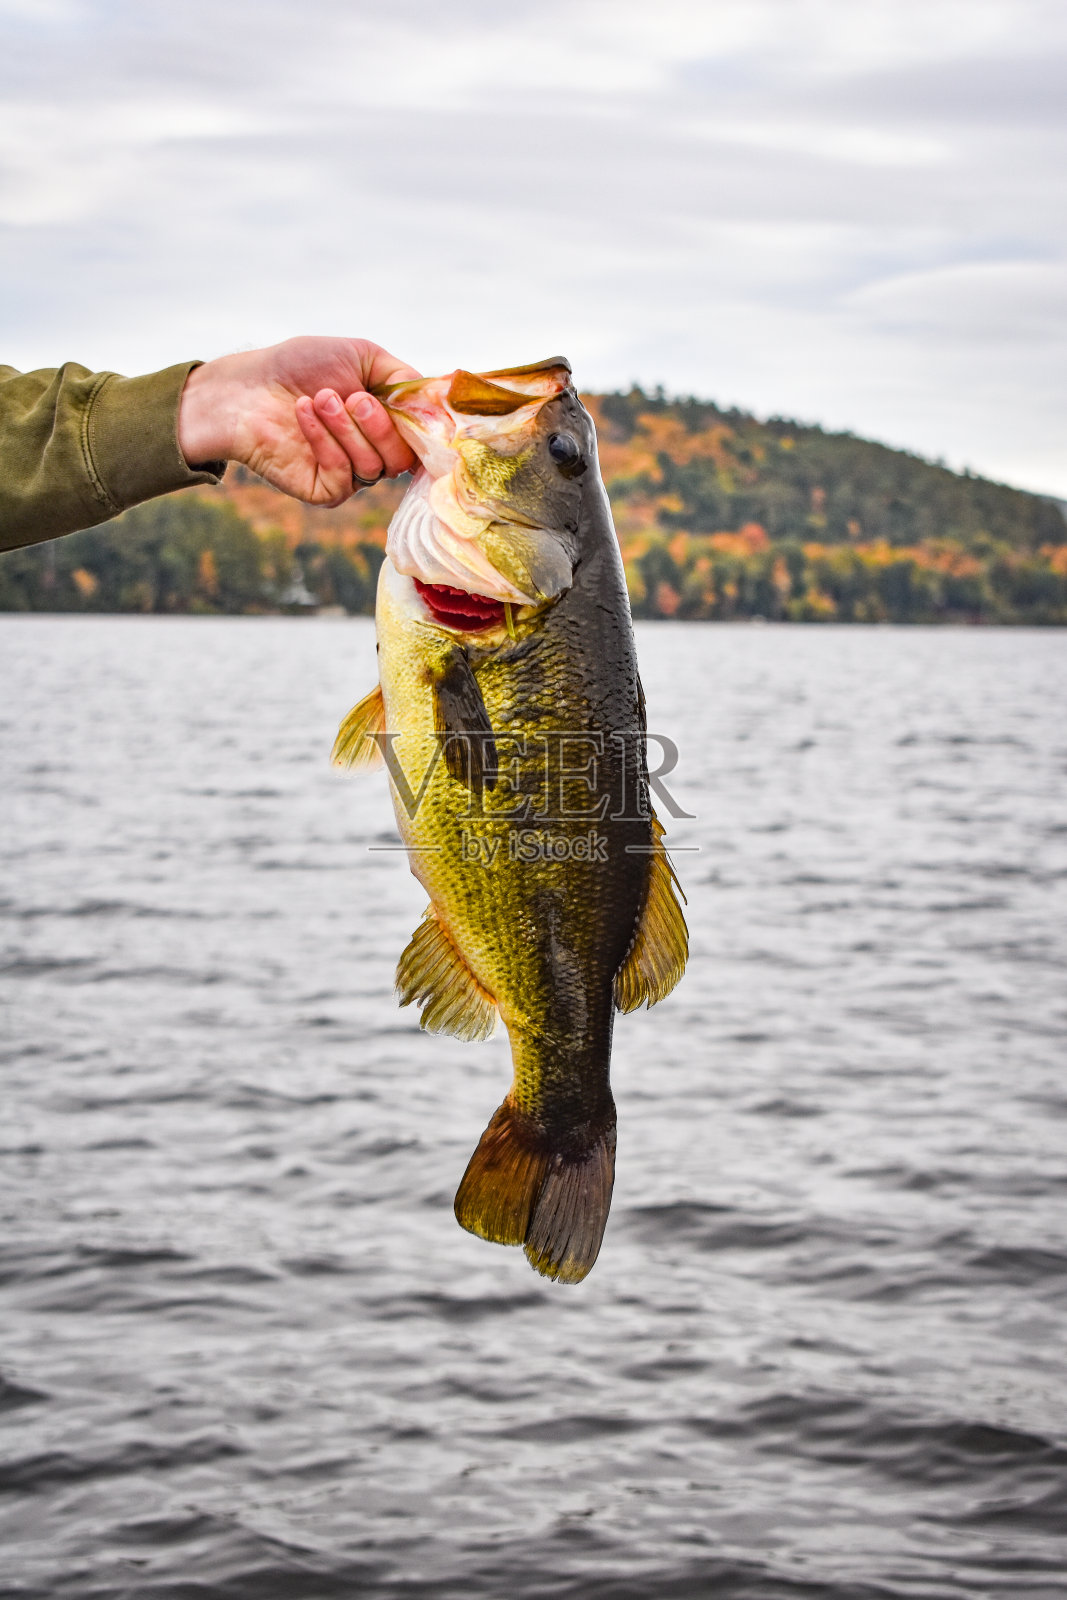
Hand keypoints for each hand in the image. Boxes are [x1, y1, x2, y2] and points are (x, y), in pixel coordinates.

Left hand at [177, 336, 420, 505]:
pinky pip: (342, 477)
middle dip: (380, 425)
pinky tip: (303, 413)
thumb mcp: (362, 355)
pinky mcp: (324, 491)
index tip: (416, 409)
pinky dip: (324, 442)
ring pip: (373, 466)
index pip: (422, 439)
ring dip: (345, 427)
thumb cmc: (300, 366)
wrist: (247, 386)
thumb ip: (404, 377)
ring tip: (319, 399)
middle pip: (402, 458)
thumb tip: (438, 402)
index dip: (423, 428)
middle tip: (353, 398)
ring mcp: (349, 475)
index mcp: (387, 422)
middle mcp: (373, 451)